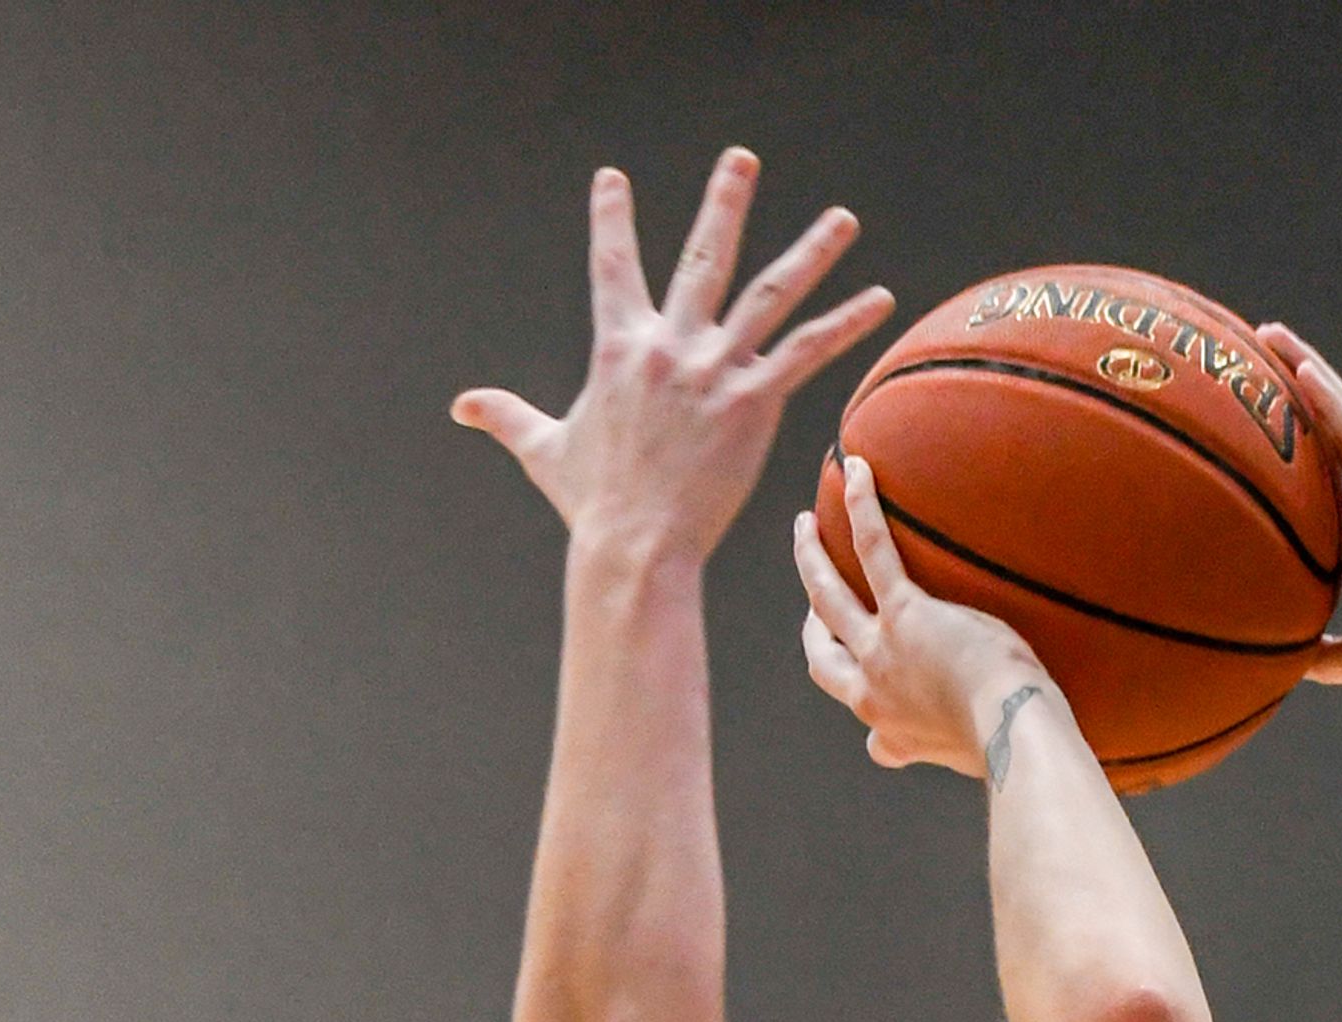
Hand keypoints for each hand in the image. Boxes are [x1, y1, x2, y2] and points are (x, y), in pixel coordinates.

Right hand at [452, 152, 889, 563]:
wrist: (635, 543)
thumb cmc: (593, 502)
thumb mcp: (543, 448)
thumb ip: (507, 416)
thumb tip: (461, 406)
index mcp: (619, 346)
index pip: (612, 264)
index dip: (611, 218)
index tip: (613, 178)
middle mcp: (669, 345)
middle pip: (703, 257)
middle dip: (723, 203)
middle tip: (742, 159)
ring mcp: (714, 369)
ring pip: (771, 293)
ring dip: (811, 252)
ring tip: (844, 218)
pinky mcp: (754, 401)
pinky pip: (808, 351)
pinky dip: (847, 323)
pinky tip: (879, 297)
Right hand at [793, 454, 1059, 777]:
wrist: (1015, 730)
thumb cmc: (1020, 745)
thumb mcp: (996, 753)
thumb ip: (993, 744)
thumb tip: (1026, 742)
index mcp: (899, 735)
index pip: (873, 732)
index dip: (868, 716)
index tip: (876, 711)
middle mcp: (874, 695)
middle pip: (822, 656)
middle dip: (812, 626)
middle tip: (815, 596)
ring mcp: (882, 651)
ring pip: (827, 594)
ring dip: (811, 557)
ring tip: (805, 525)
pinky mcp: (906, 612)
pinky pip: (874, 548)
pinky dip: (862, 507)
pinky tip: (856, 469)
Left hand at [1253, 324, 1341, 724]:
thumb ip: (1326, 653)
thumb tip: (1279, 664)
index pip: (1320, 494)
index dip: (1286, 464)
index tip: (1243, 433)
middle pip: (1330, 447)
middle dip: (1293, 406)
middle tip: (1250, 360)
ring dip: (1309, 381)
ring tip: (1269, 338)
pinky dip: (1336, 408)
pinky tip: (1304, 375)